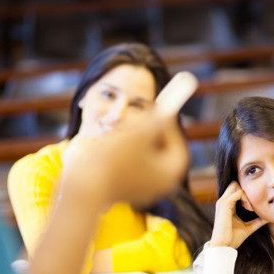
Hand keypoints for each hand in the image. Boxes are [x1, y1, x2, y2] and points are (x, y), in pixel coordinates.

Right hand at [60, 71, 197, 209]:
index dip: (163, 125)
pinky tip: (105, 156)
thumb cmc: (115, 158)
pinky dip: (122, 156)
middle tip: (132, 124)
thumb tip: (189, 80)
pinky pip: (130, 167)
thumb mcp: (141, 129)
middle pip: (161, 149)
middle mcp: (164, 186)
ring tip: (115, 141)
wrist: (84, 190)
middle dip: (147, 133)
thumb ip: (164, 109)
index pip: (176, 142)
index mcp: (172, 173)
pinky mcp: (127, 193)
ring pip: (144, 156)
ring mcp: (146, 191)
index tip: (150, 115)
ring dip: (133, 142)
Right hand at [210, 181, 266, 248]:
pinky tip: (249, 208)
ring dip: (246, 194)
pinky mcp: (224, 205)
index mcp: (227, 205)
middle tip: (251, 205)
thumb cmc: (233, 238)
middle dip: (245, 190)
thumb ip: (257, 221)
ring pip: (235, 185)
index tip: (252, 207)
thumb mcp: (248, 227)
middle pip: (234, 183)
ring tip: (250, 208)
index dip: (246, 194)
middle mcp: (223, 201)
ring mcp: (222, 202)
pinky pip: (237, 193)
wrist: (224, 246)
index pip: (235, 190)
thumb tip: (268, 218)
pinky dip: (245, 198)